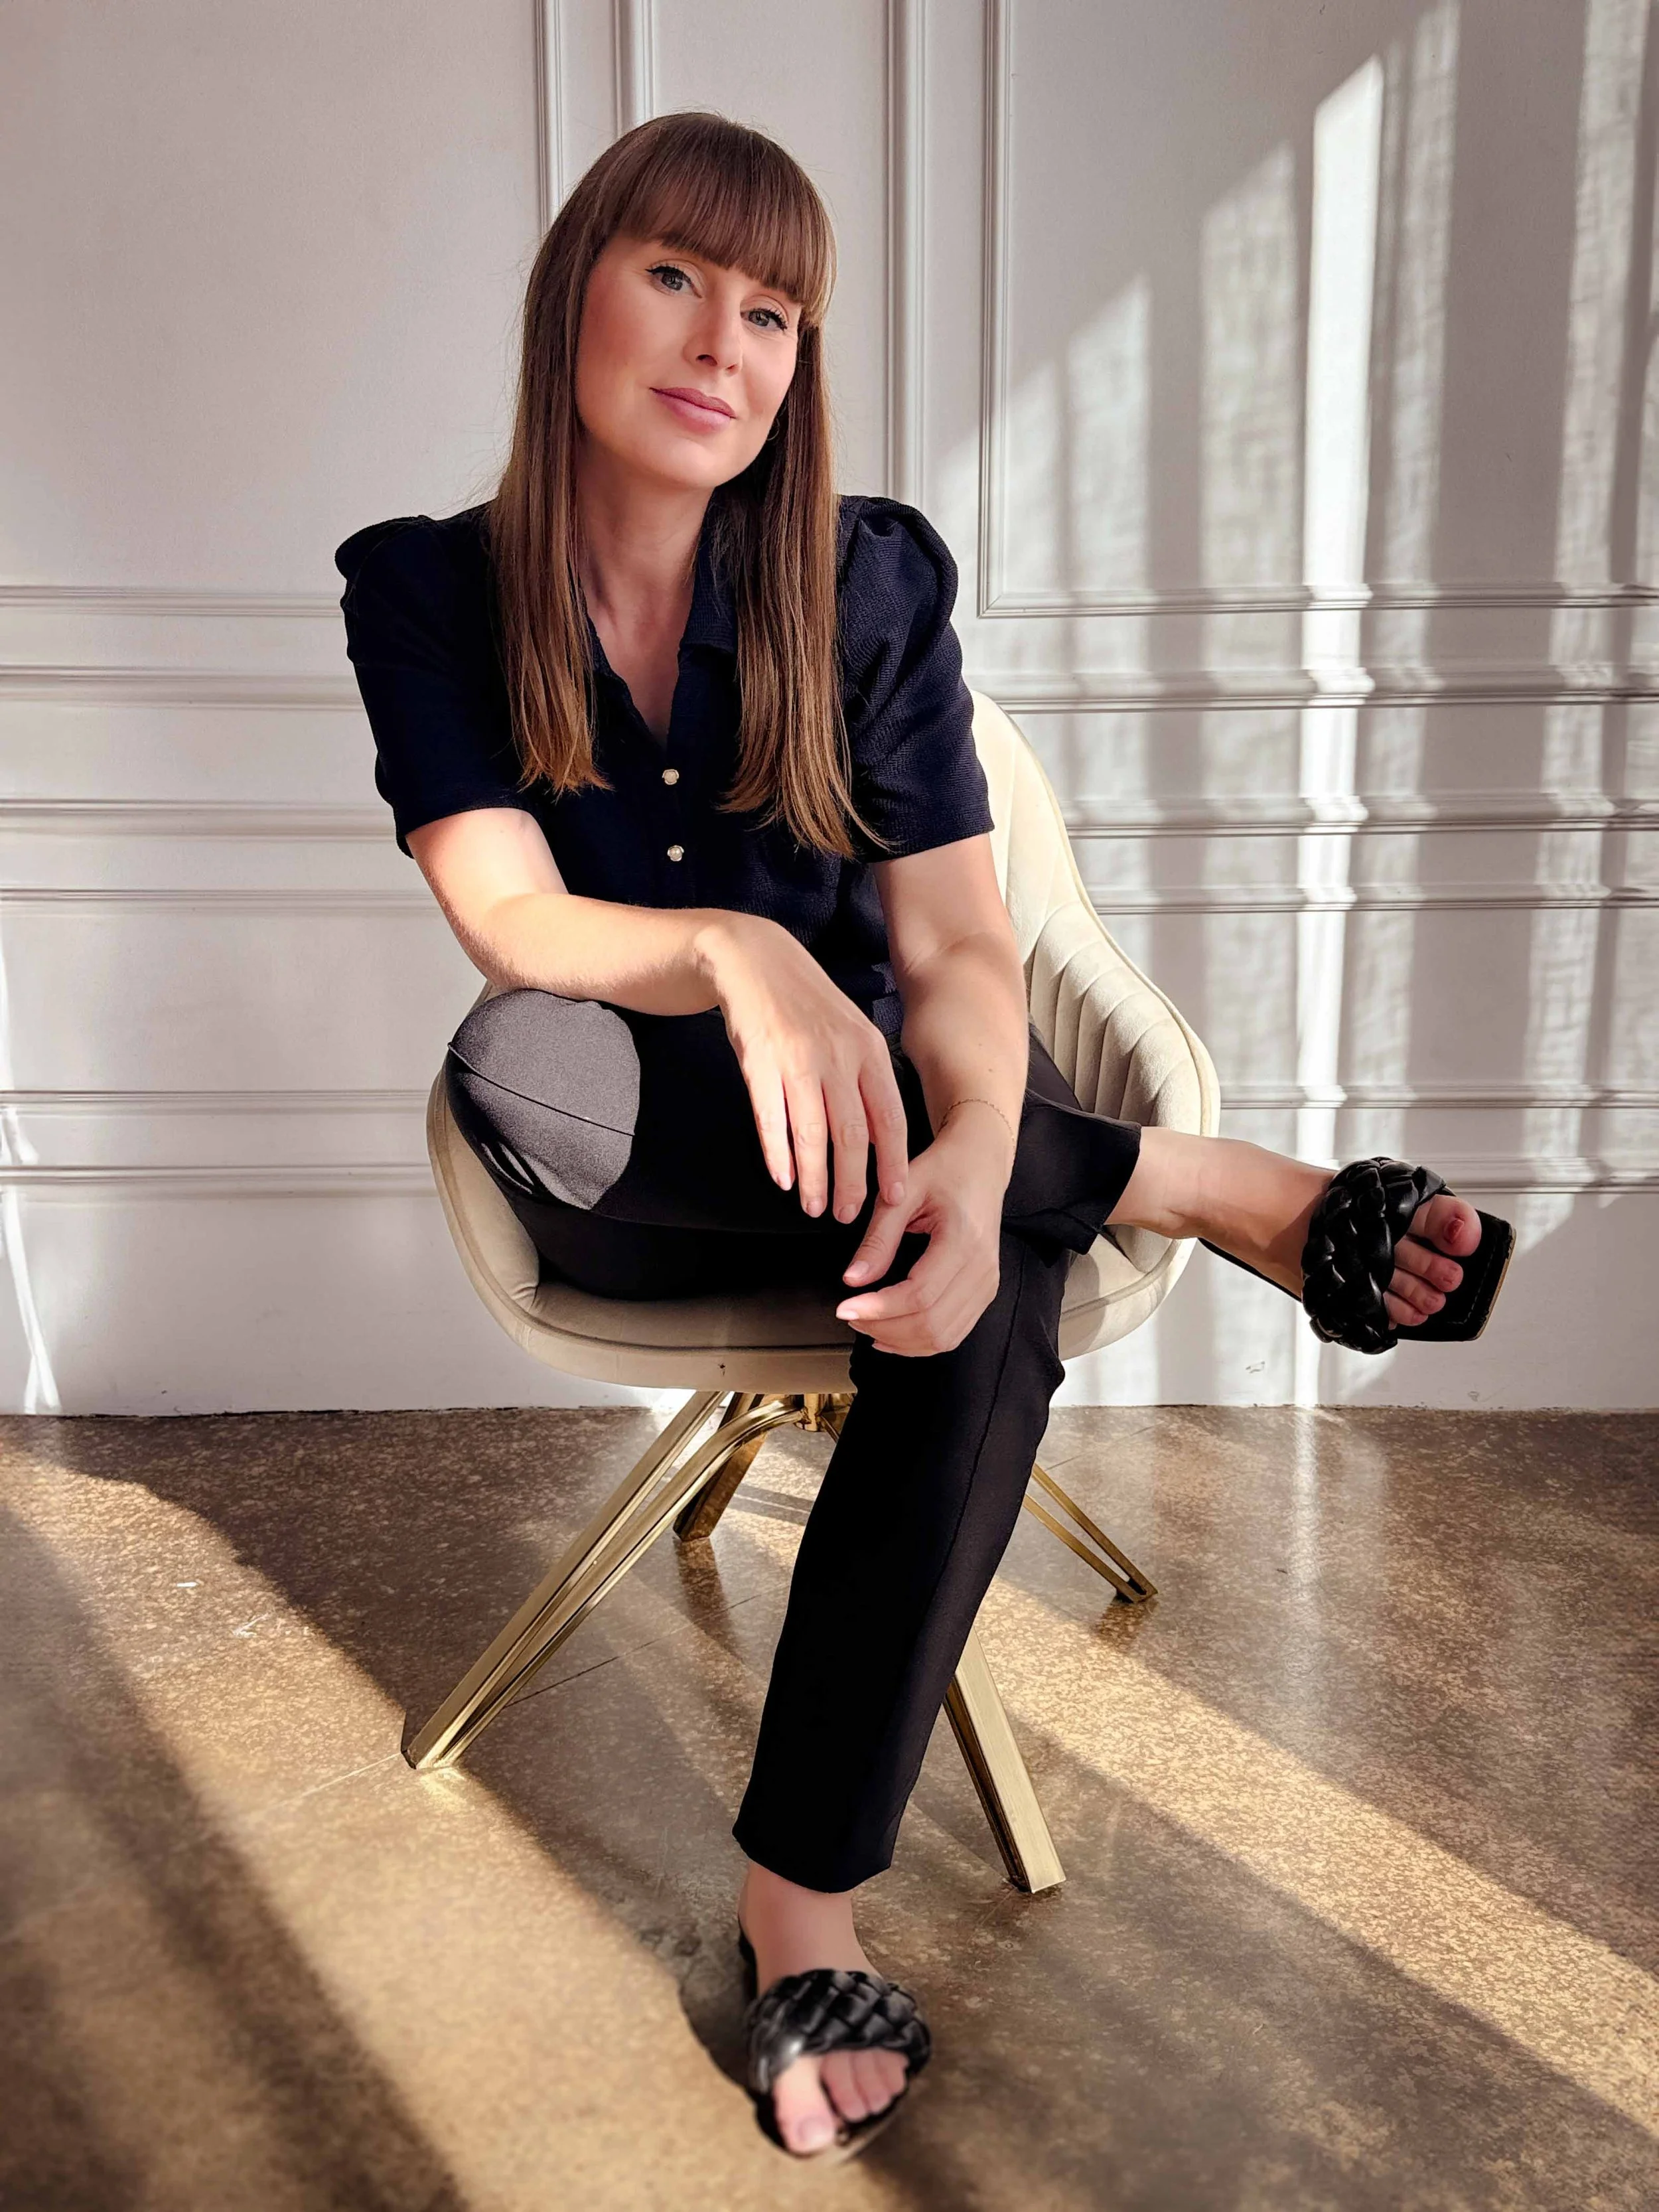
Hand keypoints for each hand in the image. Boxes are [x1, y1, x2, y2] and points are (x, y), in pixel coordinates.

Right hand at [697, 912, 910, 1221]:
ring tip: (813, 1207)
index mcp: (868, 1050)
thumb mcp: (849, 1033)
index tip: (895, 1199)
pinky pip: (770, 1116)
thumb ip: (864, 1080)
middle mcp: (838, 1054)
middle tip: (848, 1216)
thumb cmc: (807, 1006)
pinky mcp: (759, 1058)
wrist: (754, 958)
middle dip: (852, 1182)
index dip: (893, 1162)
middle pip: (853, 1133)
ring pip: (812, 1131)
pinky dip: (777, 1152)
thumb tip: (877, 1142)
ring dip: (815, 1177)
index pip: (890, 1118)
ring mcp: (797, 1056)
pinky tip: (782, 1178)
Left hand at [831, 1113, 1011, 1355]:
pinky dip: (920, 1342)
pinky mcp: (986, 1291)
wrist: (980, 1165)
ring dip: (901, 1341)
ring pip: (943, 1337)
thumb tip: (853, 1279)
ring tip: (866, 1324)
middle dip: (884, 1328)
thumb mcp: (902, 1193)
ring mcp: (988, 1283)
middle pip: (931, 1323)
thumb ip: (878, 1238)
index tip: (844, 1308)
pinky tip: (892, 1333)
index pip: (919, 1294)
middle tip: (850, 1315)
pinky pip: (953, 1332)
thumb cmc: (944, 1171)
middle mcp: (982, 1267)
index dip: (879, 1309)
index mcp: (963, 1239)